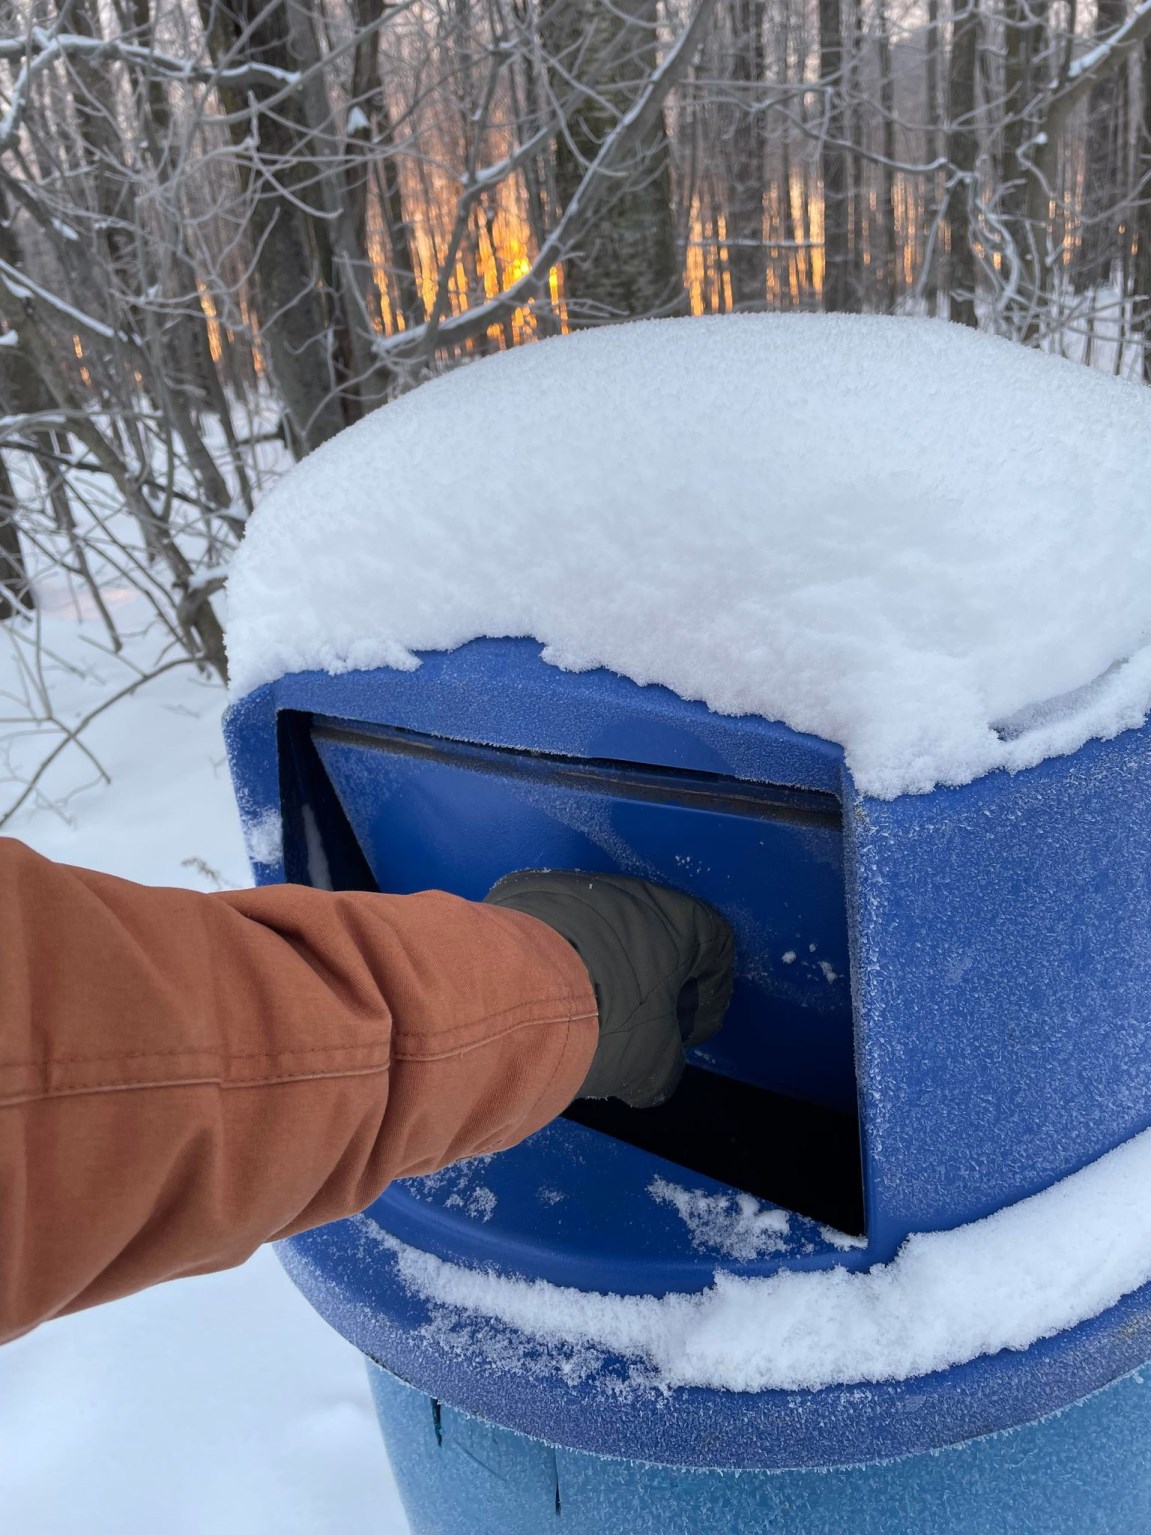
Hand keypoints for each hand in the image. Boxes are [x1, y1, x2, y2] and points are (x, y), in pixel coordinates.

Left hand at [485, 870, 733, 1107]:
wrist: (517, 992)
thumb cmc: (608, 1019)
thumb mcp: (654, 1062)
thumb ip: (666, 1063)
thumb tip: (651, 1073)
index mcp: (680, 919)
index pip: (716, 947)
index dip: (708, 996)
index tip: (686, 1031)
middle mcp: (631, 892)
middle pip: (656, 940)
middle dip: (651, 986)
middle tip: (637, 1027)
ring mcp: (575, 889)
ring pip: (602, 935)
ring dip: (602, 972)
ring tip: (584, 1018)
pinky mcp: (527, 894)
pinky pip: (555, 932)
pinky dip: (558, 962)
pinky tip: (546, 999)